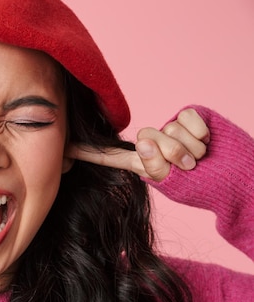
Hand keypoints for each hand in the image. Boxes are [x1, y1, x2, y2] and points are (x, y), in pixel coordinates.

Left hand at [67, 108, 209, 180]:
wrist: (237, 178)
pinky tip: (207, 140)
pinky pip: (187, 118)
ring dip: (191, 147)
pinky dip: (200, 133)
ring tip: (201, 156)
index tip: (64, 147)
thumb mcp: (176, 184)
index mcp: (144, 162)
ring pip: (169, 129)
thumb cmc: (205, 186)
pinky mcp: (188, 114)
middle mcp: (154, 142)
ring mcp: (170, 127)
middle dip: (173, 154)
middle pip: (147, 138)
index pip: (111, 155)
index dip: (88, 151)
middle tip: (189, 164)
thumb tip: (143, 141)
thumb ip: (155, 168)